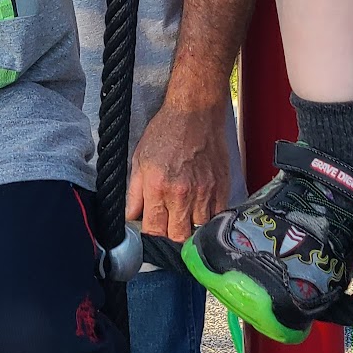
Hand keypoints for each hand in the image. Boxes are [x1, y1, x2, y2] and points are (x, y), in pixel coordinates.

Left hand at [126, 99, 230, 241]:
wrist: (195, 114)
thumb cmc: (166, 132)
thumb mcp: (139, 159)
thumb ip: (134, 193)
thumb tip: (130, 216)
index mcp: (158, 187)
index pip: (154, 230)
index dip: (151, 237)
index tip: (151, 234)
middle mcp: (182, 193)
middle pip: (178, 237)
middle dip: (171, 238)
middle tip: (168, 228)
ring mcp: (205, 192)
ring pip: (199, 231)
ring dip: (190, 230)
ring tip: (184, 221)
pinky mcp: (222, 188)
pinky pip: (216, 217)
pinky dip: (208, 220)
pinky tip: (200, 211)